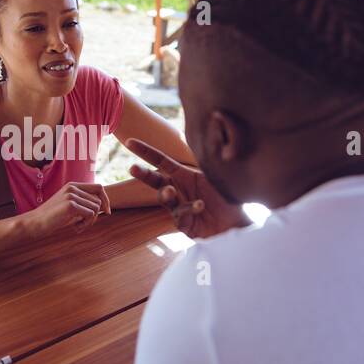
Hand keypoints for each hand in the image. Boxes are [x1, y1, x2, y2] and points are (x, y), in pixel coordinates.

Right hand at [22, 181, 110, 236]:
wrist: (34, 223)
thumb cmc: (52, 218)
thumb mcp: (68, 206)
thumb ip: (82, 202)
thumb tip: (103, 206)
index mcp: (73, 185)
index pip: (99, 188)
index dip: (106, 200)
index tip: (107, 212)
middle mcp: (73, 187)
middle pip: (98, 201)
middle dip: (94, 216)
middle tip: (81, 224)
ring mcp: (71, 195)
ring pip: (96, 209)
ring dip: (89, 221)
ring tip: (76, 226)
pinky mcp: (70, 205)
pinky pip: (90, 215)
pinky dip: (85, 225)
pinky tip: (75, 228)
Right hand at [126, 138, 249, 238]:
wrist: (235, 223)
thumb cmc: (226, 197)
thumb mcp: (217, 177)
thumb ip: (208, 162)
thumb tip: (208, 139)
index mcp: (183, 174)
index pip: (161, 160)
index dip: (145, 151)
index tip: (129, 142)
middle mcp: (177, 190)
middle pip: (155, 180)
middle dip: (143, 174)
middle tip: (133, 168)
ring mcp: (177, 207)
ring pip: (164, 198)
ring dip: (165, 194)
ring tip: (169, 192)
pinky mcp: (182, 223)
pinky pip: (180, 214)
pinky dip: (189, 208)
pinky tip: (199, 205)